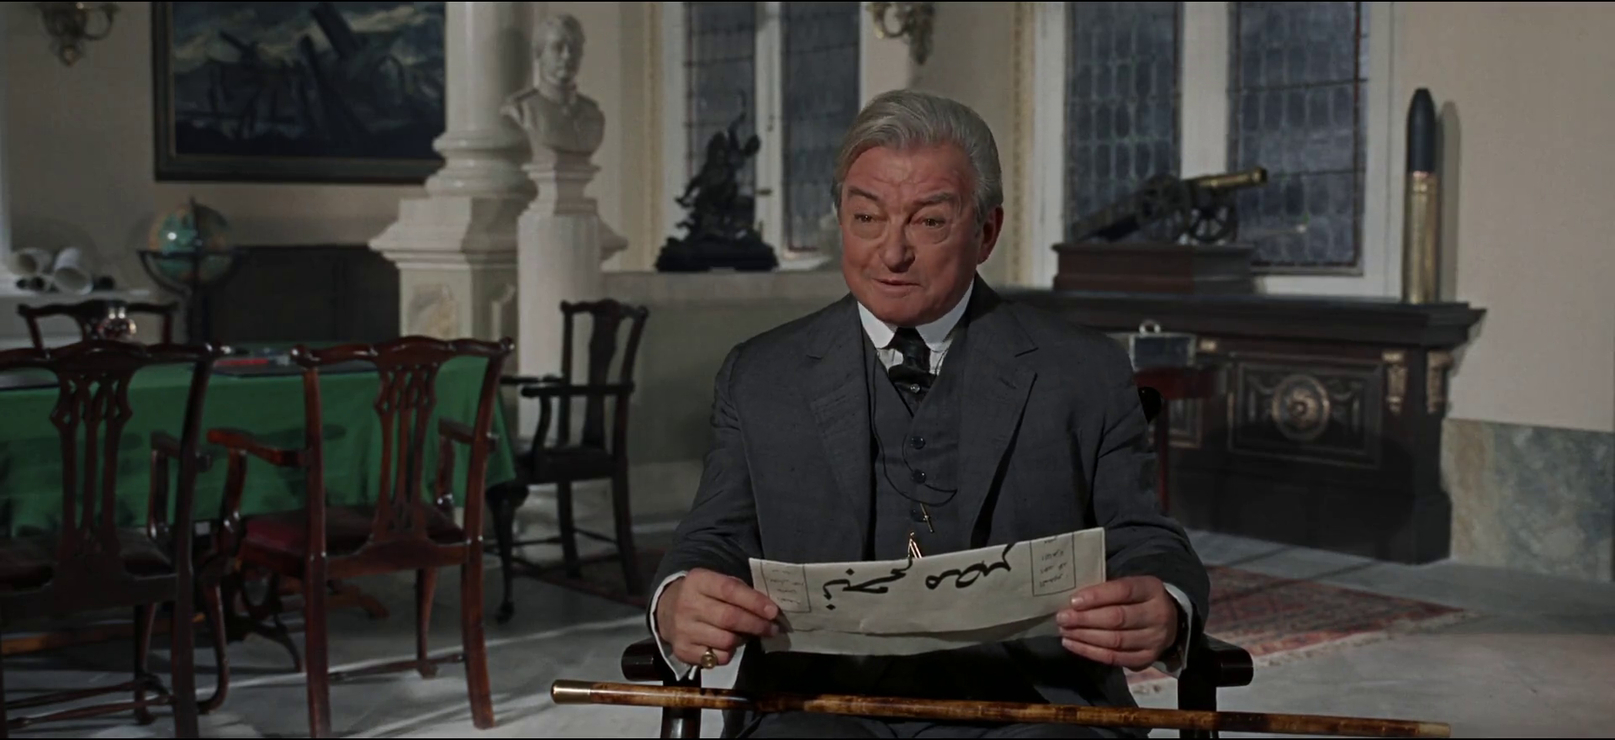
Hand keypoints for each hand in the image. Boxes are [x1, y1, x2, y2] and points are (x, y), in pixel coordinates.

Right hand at [655, 568, 780, 668]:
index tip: (773, 611)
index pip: (730, 590)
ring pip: (726, 641)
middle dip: (756, 624)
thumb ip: (740, 591)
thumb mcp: (716, 583)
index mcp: (698, 581)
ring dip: (743, 640)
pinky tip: (728, 645)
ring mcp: (683, 630)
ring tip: (748, 635)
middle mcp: (687, 604)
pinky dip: (729, 653)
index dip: (754, 601)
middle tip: (773, 628)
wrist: (667, 610)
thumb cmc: (703, 595)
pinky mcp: (683, 651)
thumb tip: (769, 610)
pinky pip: (717, 658)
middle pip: (729, 618)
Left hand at [1055, 576, 1179, 669]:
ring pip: (1115, 640)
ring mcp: (1154, 640)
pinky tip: (1073, 644)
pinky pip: (1114, 658)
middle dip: (1085, 619)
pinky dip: (1090, 652)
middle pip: (1118, 618)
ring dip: (1084, 636)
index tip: (1073, 601)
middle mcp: (1157, 615)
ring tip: (1064, 631)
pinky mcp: (1146, 659)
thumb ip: (1107, 589)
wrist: (1169, 622)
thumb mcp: (1130, 585)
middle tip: (1062, 618)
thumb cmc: (1138, 599)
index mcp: (1151, 589)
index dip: (1097, 596)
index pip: (1123, 591)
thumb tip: (1072, 600)